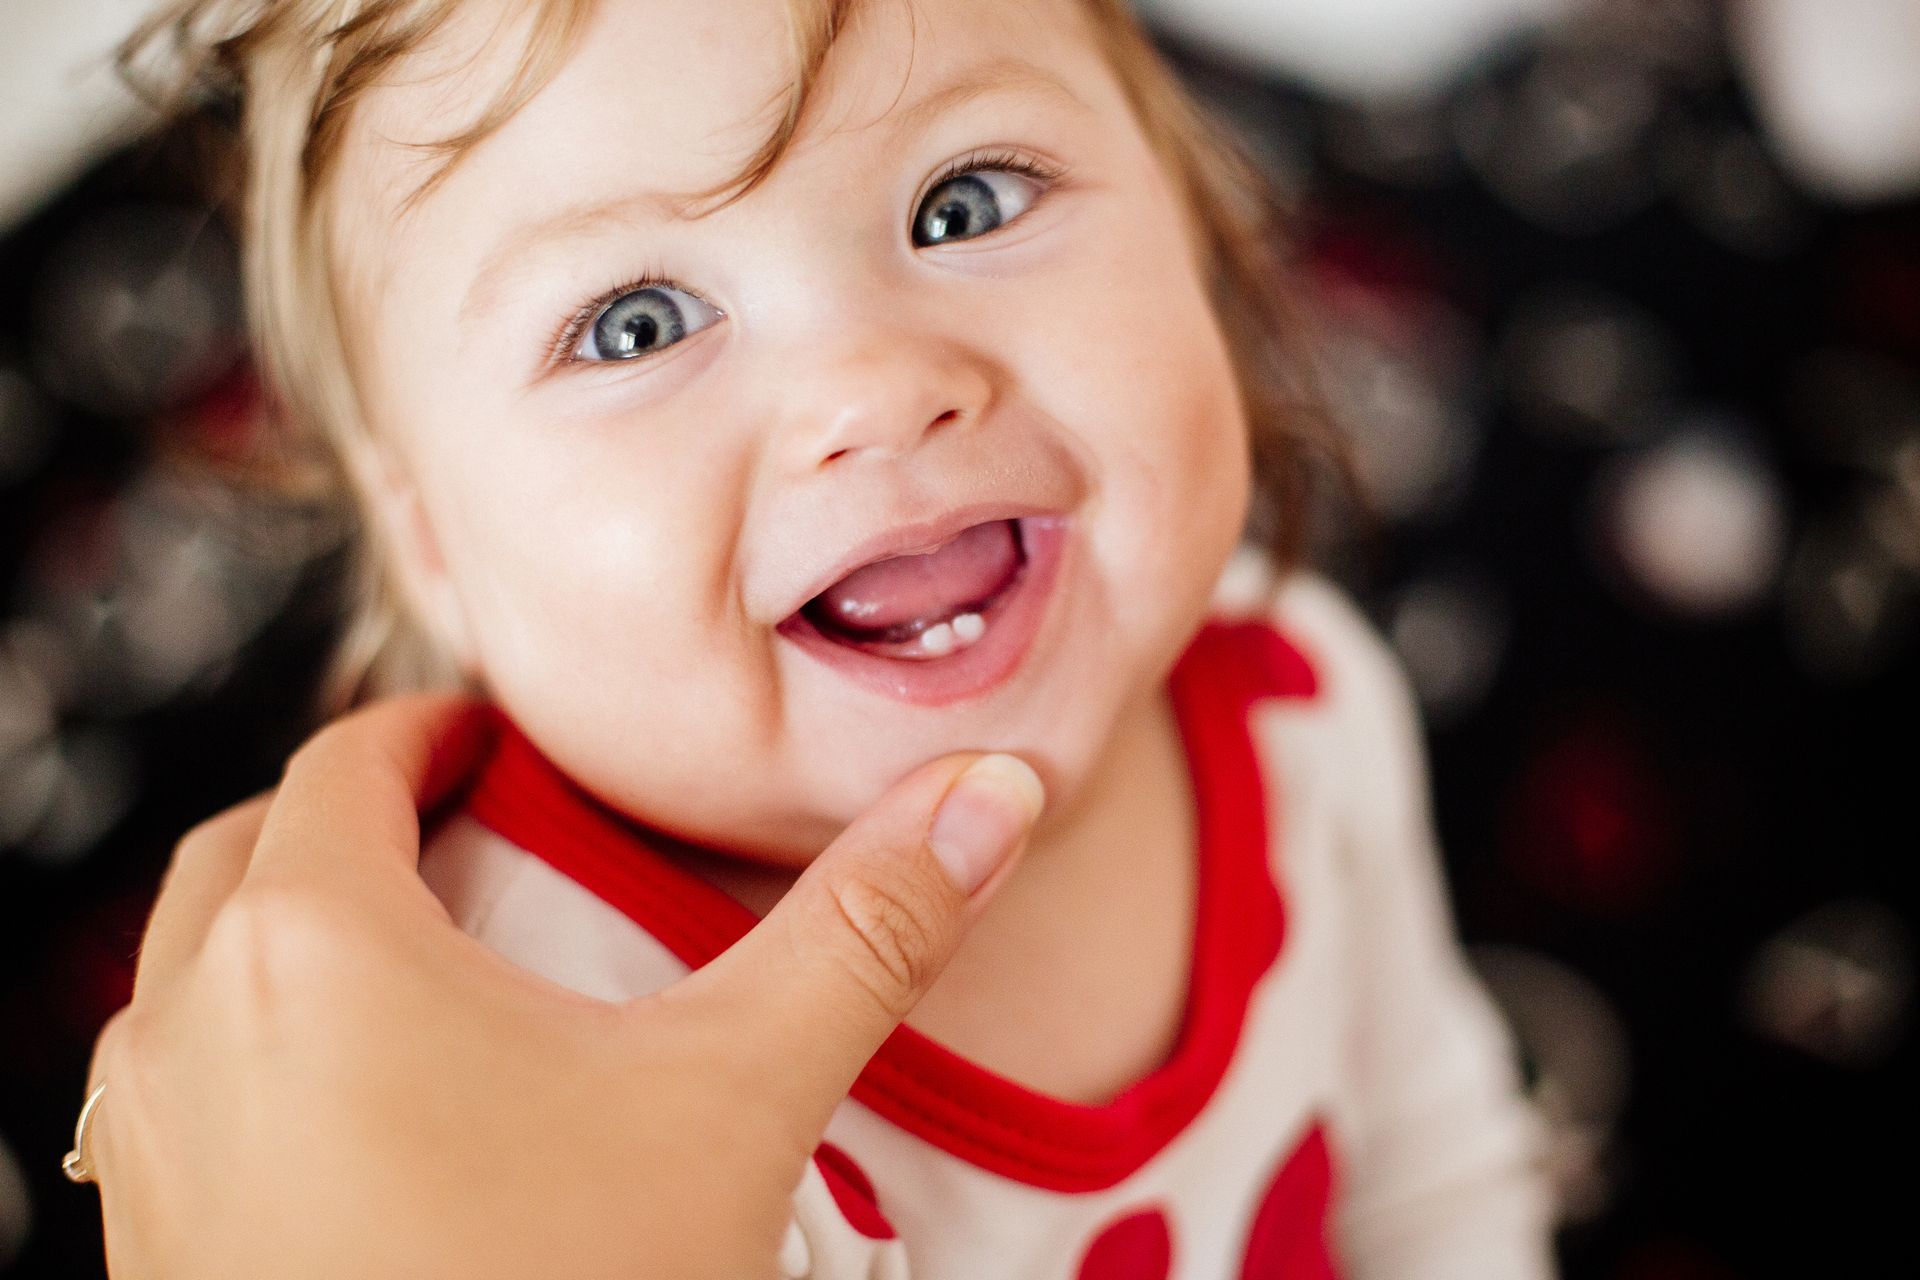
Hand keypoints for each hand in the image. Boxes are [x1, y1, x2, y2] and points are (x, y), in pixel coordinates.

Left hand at [79, 694, 1042, 1278]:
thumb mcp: (735, 1099)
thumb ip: (863, 930)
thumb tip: (990, 798)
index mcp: (311, 948)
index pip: (349, 764)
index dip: (432, 734)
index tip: (497, 744)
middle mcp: (187, 1034)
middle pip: (253, 854)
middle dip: (355, 819)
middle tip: (464, 830)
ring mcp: (148, 1153)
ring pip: (192, 976)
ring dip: (289, 936)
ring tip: (421, 965)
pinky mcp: (153, 1250)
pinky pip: (176, 1094)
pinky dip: (253, 1054)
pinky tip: (368, 1118)